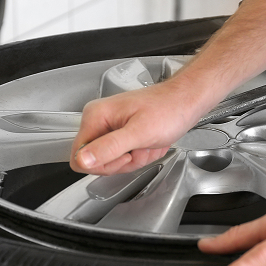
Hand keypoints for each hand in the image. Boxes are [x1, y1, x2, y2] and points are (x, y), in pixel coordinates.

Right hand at [71, 79, 208, 174]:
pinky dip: (141, 154)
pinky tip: (151, 142)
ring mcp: (111, 128)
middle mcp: (99, 121)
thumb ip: (110, 147)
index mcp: (96, 116)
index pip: (79, 157)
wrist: (186, 101)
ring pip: (114, 162)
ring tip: (149, 142)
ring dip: (137, 157)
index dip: (104, 164)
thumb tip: (83, 159)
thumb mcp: (140, 132)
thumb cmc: (169, 109)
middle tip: (141, 146)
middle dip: (125, 161)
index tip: (124, 155)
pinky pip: (125, 156)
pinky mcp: (122, 134)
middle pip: (98, 162)